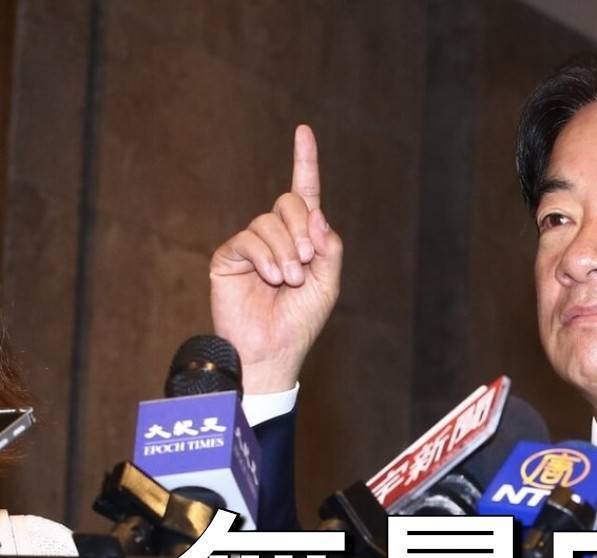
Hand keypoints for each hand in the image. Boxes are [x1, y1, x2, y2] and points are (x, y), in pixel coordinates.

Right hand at [210, 125, 342, 392]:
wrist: (272, 349)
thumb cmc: (300, 320)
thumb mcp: (327, 282)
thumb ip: (328, 247)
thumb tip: (316, 214)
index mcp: (302, 239)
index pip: (305, 194)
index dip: (304, 162)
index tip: (303, 131)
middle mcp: (276, 235)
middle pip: (289, 203)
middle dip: (302, 231)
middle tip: (305, 264)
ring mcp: (251, 245)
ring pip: (269, 222)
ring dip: (286, 252)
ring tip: (288, 281)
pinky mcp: (229, 256)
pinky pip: (248, 239)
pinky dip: (265, 257)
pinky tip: (270, 279)